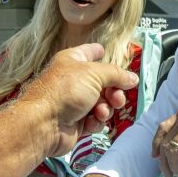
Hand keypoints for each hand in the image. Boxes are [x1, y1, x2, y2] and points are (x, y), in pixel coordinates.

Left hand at [18, 43, 137, 156]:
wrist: (44, 124)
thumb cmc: (66, 91)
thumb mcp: (94, 74)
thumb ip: (117, 74)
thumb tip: (133, 78)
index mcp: (74, 61)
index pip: (90, 52)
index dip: (101, 53)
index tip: (109, 55)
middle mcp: (74, 80)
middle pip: (104, 82)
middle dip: (114, 91)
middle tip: (117, 98)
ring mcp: (75, 102)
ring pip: (103, 103)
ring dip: (106, 108)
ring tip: (101, 112)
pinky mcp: (77, 122)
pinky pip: (95, 119)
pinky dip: (96, 121)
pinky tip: (91, 122)